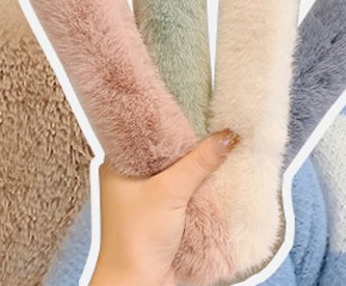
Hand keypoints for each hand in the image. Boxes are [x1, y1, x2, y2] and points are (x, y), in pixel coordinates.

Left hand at [89, 129, 240, 285]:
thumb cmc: (135, 241)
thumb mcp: (170, 192)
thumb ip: (199, 162)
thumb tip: (228, 135)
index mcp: (117, 165)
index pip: (145, 130)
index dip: (169, 117)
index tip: (195, 103)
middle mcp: (130, 178)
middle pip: (166, 148)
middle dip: (190, 140)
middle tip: (215, 120)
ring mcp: (146, 196)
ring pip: (177, 169)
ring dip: (197, 163)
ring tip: (221, 143)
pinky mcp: (163, 213)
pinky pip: (184, 188)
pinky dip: (199, 183)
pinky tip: (217, 173)